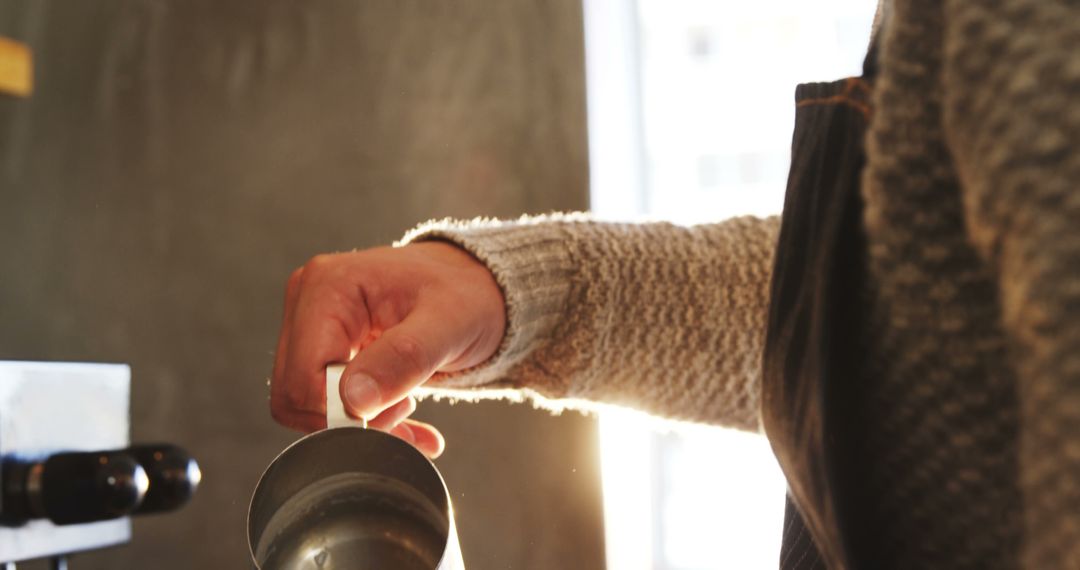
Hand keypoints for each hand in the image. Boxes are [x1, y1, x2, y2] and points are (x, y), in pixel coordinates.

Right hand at [271, 242, 506, 457]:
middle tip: (405, 409)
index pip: (303, 378)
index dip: (343, 410)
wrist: (475, 288)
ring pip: (306, 404)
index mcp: (328, 286)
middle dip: (351, 418)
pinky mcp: (324, 346)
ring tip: (407, 409)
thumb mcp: (448, 324)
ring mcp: (313, 324)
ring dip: (358, 423)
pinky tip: (404, 422)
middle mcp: (309, 300)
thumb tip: (355, 399)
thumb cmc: (465, 293)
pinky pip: (323, 401)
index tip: (397, 407)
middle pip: (296, 394)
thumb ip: (404, 358)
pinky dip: (363, 420)